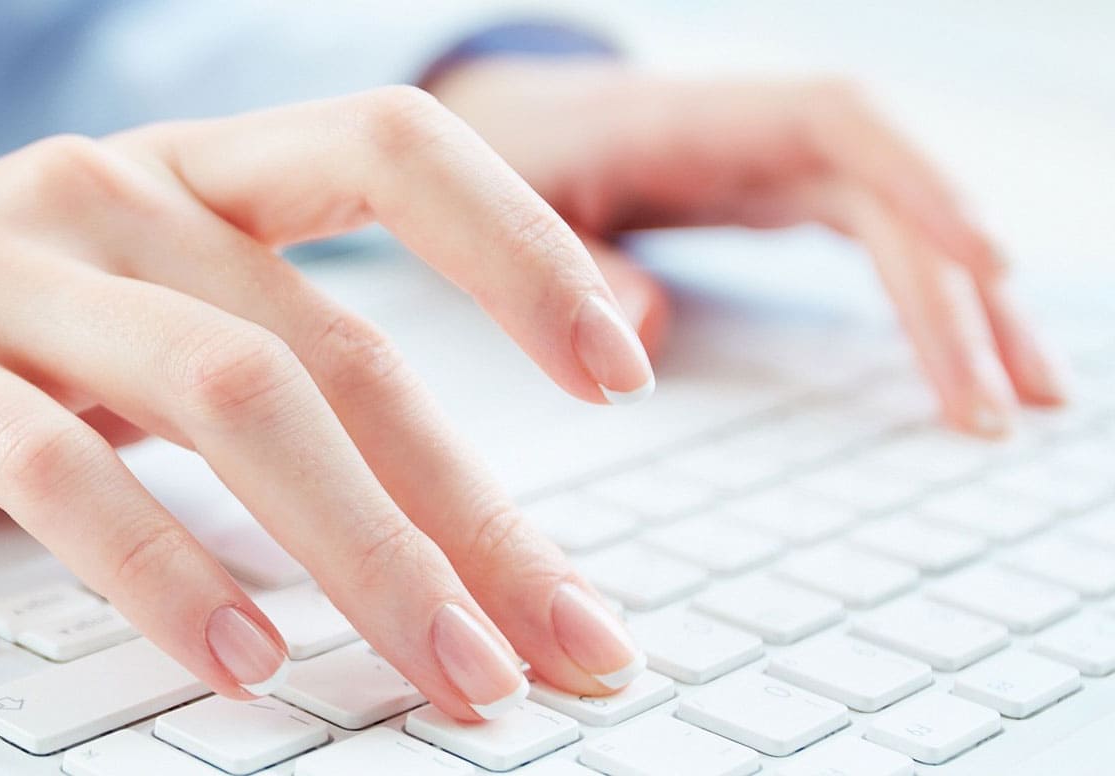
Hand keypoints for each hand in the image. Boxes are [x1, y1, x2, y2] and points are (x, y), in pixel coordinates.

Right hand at [0, 87, 652, 719]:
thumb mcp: (117, 301)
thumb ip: (252, 360)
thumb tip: (427, 506)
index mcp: (183, 170)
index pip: (390, 149)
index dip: (521, 246)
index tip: (625, 372)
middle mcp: (110, 195)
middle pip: (335, 344)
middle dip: (470, 509)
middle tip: (559, 642)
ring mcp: (6, 271)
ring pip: (226, 396)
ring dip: (359, 550)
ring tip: (441, 671)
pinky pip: (59, 468)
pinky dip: (162, 568)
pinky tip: (232, 654)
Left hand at [431, 61, 1068, 436]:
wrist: (507, 116)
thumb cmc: (511, 153)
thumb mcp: (501, 205)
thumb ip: (557, 265)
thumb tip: (632, 343)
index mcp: (701, 117)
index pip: (840, 123)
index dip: (919, 182)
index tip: (982, 260)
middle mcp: (763, 134)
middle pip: (892, 199)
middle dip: (955, 295)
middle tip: (998, 405)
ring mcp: (784, 167)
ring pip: (904, 226)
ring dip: (970, 309)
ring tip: (1030, 403)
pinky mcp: (787, 200)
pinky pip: (880, 244)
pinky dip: (927, 304)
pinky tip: (969, 367)